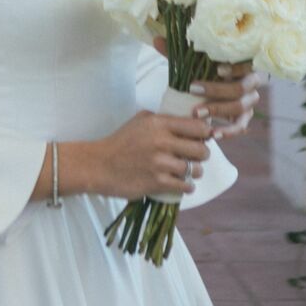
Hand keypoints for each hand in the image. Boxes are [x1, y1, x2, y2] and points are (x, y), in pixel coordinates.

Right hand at [93, 108, 212, 199]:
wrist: (101, 165)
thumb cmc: (121, 141)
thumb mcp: (140, 120)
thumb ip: (163, 119)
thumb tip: (188, 120)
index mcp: (159, 123)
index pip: (197, 126)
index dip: (205, 133)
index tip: (203, 137)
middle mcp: (162, 141)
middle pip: (201, 149)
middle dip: (203, 154)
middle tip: (196, 156)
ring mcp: (160, 163)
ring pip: (195, 169)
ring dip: (195, 171)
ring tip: (188, 170)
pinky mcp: (158, 182)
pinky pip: (185, 186)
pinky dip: (187, 186)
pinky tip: (182, 183)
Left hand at [151, 36, 264, 137]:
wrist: (212, 91)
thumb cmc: (205, 71)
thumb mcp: (193, 61)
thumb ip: (178, 52)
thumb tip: (156, 40)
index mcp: (241, 63)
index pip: (246, 63)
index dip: (235, 67)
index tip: (218, 69)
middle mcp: (250, 83)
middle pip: (241, 88)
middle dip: (217, 90)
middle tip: (192, 89)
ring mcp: (249, 101)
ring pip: (240, 107)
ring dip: (218, 110)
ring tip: (196, 113)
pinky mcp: (244, 118)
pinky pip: (240, 126)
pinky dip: (228, 131)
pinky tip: (213, 133)